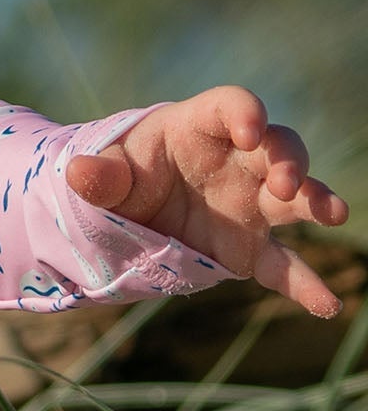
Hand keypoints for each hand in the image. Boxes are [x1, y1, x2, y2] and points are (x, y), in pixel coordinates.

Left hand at [65, 86, 351, 317]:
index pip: (232, 106)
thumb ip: (99, 175)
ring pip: (295, 198)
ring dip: (316, 201)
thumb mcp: (105, 173)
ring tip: (332, 213)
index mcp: (199, 128)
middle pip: (279, 148)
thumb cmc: (123, 174)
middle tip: (287, 184)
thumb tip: (77, 172)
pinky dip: (304, 283)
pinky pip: (282, 265)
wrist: (125, 214)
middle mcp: (237, 161)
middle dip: (289, 161)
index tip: (249, 132)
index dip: (246, 114)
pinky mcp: (249, 248)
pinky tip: (326, 304)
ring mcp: (250, 204)